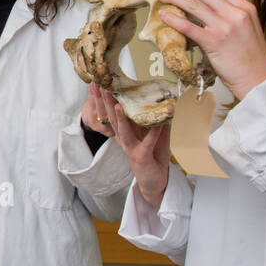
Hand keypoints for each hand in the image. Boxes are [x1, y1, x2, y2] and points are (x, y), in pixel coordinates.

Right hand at [87, 83, 171, 207]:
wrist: (155, 182)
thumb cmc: (154, 157)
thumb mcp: (157, 135)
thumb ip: (158, 120)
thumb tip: (164, 102)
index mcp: (125, 132)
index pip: (112, 112)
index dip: (105, 98)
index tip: (101, 83)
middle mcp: (124, 139)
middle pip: (112, 118)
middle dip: (106, 102)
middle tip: (101, 86)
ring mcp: (131, 148)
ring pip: (123, 130)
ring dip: (120, 117)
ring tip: (117, 104)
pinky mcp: (141, 157)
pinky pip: (147, 143)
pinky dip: (153, 133)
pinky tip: (157, 124)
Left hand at [156, 0, 265, 100]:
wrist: (259, 79)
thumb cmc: (252, 58)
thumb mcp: (248, 29)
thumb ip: (232, 17)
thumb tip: (208, 11)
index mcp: (245, 8)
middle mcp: (236, 13)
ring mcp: (225, 26)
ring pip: (194, 5)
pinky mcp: (214, 41)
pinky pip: (189, 26)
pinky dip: (174, 19)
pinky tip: (164, 16)